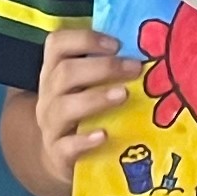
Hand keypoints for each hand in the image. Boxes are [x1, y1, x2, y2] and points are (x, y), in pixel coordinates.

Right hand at [30, 23, 142, 176]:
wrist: (60, 156)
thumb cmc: (83, 112)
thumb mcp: (86, 86)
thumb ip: (105, 67)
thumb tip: (148, 45)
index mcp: (54, 71)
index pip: (57, 44)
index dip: (84, 39)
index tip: (117, 44)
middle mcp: (48, 94)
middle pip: (64, 73)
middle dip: (103, 68)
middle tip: (135, 68)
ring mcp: (50, 125)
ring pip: (64, 107)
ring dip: (96, 98)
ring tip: (124, 94)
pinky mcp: (57, 154)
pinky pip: (66, 146)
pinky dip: (85, 140)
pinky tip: (105, 135)